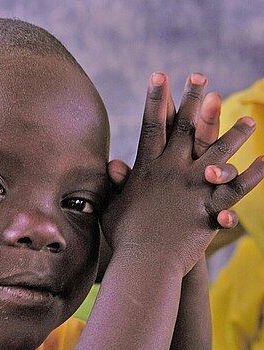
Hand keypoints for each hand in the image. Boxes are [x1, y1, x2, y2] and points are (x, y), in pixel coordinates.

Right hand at [102, 72, 263, 275]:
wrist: (144, 262)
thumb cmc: (124, 237)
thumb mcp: (112, 207)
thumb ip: (115, 185)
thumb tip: (113, 165)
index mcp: (147, 169)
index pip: (150, 126)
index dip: (155, 99)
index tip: (159, 75)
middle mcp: (172, 171)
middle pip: (184, 128)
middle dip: (192, 99)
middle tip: (200, 76)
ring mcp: (194, 187)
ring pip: (219, 152)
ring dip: (234, 133)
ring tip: (249, 118)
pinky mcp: (210, 206)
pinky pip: (238, 189)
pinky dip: (253, 175)